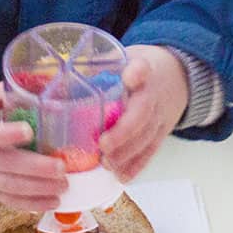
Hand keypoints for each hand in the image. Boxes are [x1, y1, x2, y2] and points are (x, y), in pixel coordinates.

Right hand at [0, 82, 67, 211]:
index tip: (29, 131)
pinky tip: (53, 201)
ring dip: (39, 188)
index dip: (7, 133)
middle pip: (7, 165)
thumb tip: (39, 80)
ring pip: (11, 187)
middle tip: (61, 167)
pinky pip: (11, 202)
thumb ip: (5, 94)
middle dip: (36, 168)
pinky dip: (32, 204)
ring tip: (64, 184)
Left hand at [98, 45, 188, 181]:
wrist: (178, 76)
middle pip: (143, 113)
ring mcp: (160, 115)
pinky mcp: (162, 132)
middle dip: (124, 131)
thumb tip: (54, 74)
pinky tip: (122, 175)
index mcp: (143, 69)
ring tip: (107, 163)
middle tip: (103, 144)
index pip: (143, 68)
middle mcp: (154, 94)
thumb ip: (97, 64)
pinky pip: (151, 150)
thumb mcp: (123, 56)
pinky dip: (137, 165)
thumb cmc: (139, 67)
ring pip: (147, 136)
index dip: (137, 73)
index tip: (130, 76)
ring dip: (127, 153)